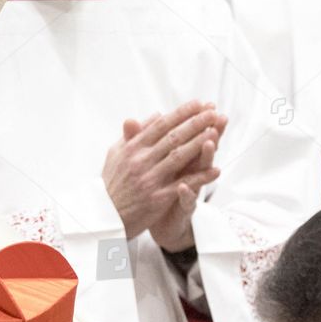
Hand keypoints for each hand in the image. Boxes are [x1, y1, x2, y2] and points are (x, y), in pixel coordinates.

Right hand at [103, 101, 223, 241]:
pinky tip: (215, 170)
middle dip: (195, 123)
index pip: (160, 125)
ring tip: (216, 132)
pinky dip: (200, 177)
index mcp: (132, 148)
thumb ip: (135, 134)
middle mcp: (140, 161)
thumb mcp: (116, 154)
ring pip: (179, 156)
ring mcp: (149, 179)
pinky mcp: (157, 198)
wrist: (104, 217)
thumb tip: (155, 115)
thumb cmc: (111, 184)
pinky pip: (183, 184)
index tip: (198, 104)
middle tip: (212, 112)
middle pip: (173, 137)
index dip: (181, 113)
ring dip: (200, 143)